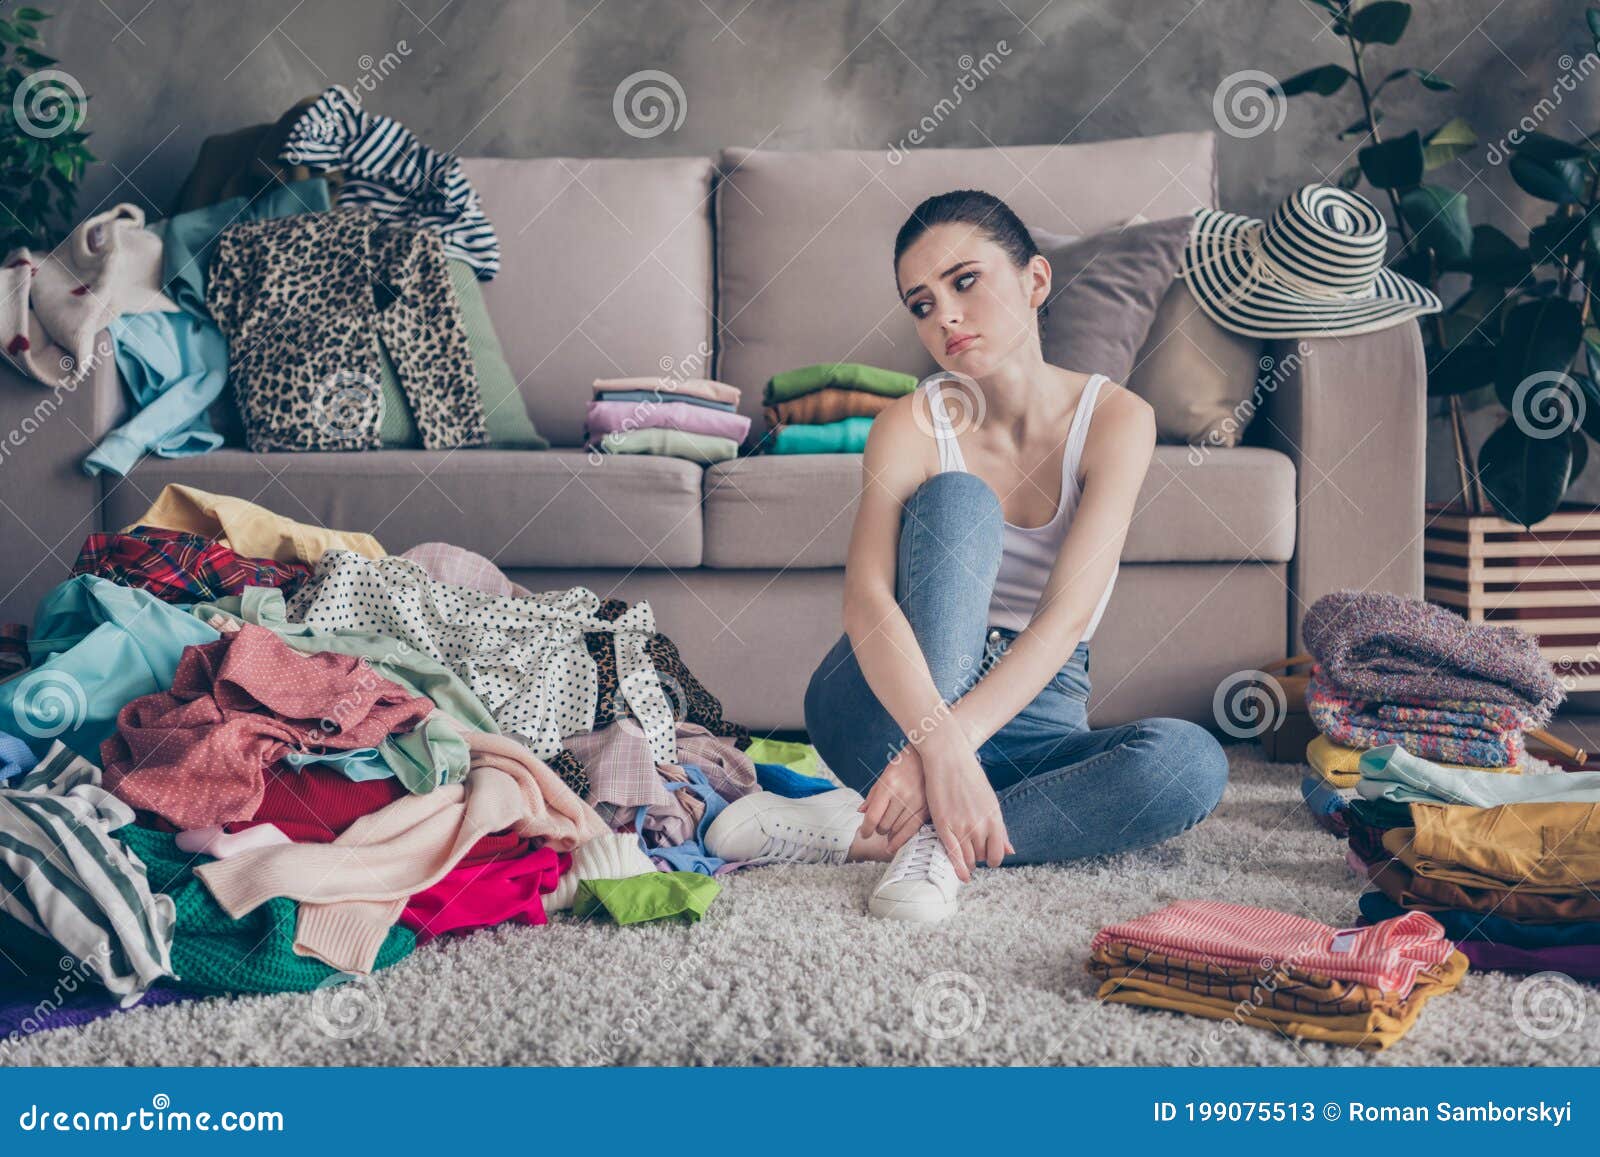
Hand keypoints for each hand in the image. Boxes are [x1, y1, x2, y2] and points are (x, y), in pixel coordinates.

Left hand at [858, 743, 929, 851]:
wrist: (929, 756)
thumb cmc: (904, 764)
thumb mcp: (885, 775)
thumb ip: (873, 795)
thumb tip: (861, 812)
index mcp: (888, 785)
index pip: (873, 816)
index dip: (866, 829)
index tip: (864, 833)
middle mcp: (902, 794)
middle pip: (884, 825)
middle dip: (878, 830)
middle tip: (877, 828)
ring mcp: (916, 802)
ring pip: (897, 829)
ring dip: (889, 834)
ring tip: (886, 834)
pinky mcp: (927, 808)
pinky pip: (912, 829)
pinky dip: (901, 839)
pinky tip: (894, 844)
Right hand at [920, 742, 1012, 880]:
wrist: (949, 758)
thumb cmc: (970, 777)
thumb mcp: (990, 803)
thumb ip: (1000, 829)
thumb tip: (1011, 851)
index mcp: (995, 820)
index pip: (998, 854)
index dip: (993, 859)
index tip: (987, 856)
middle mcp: (980, 826)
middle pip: (982, 857)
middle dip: (979, 857)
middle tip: (972, 850)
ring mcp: (962, 827)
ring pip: (968, 858)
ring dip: (967, 861)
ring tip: (964, 855)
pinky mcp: (944, 825)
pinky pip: (952, 855)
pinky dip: (958, 868)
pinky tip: (962, 876)